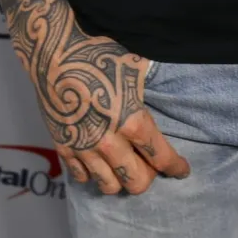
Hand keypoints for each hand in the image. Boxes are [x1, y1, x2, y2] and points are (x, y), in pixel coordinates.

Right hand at [0, 0, 190, 194]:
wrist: (55, 51)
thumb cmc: (98, 52)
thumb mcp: (135, 67)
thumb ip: (150, 92)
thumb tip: (172, 93)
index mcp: (132, 121)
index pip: (161, 157)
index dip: (176, 167)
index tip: (182, 170)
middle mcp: (109, 142)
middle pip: (136, 182)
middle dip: (149, 176)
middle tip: (150, 164)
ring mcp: (84, 148)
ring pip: (109, 186)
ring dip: (121, 180)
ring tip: (124, 167)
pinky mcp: (63, 147)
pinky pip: (82, 177)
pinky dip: (93, 174)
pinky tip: (98, 162)